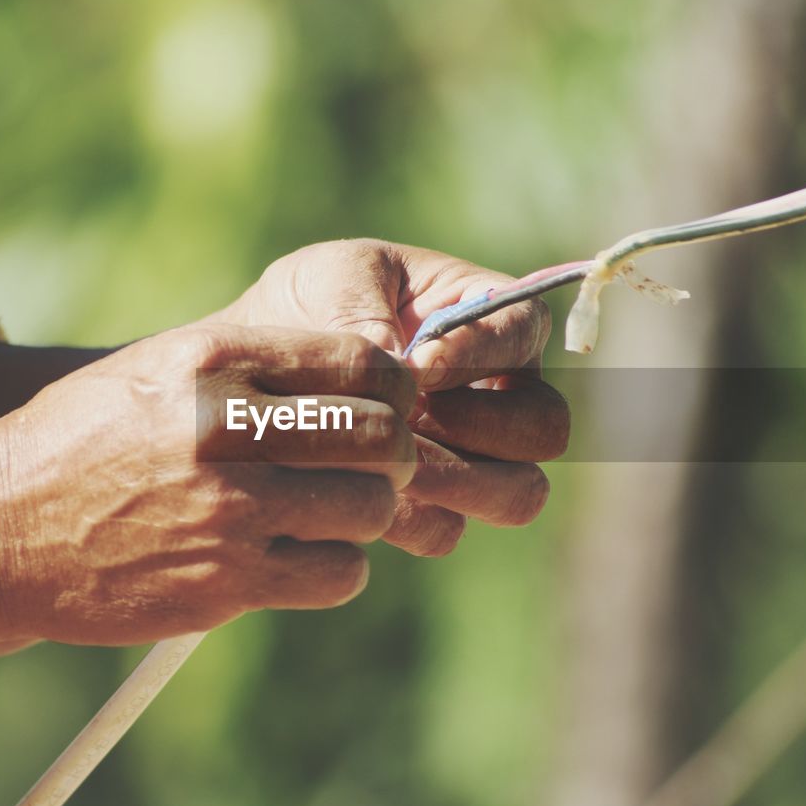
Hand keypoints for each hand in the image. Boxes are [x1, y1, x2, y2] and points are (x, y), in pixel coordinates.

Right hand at [0, 323, 416, 644]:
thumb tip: (367, 376)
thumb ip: (257, 366)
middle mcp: (226, 430)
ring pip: (371, 509)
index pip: (362, 363)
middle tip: (374, 463)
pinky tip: (300, 554)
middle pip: (382, 437)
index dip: (394, 388)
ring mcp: (228, 512)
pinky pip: (339, 574)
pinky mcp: (225, 584)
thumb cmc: (84, 439)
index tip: (387, 406)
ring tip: (328, 510)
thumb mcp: (160, 367)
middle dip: (394, 452)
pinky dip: (335, 566)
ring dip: (364, 512)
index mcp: (213, 359)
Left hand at [219, 239, 570, 554]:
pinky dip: (409, 518)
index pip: (525, 331)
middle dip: (483, 428)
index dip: (481, 352)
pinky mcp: (430, 508)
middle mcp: (501, 393)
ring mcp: (474, 459)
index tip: (416, 365)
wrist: (260, 370)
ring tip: (390, 463)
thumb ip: (361, 304)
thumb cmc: (311, 303)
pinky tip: (361, 490)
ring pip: (517, 494)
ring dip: (457, 483)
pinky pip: (446, 530)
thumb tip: (396, 362)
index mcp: (490, 317)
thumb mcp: (330, 275)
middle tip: (410, 421)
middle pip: (546, 427)